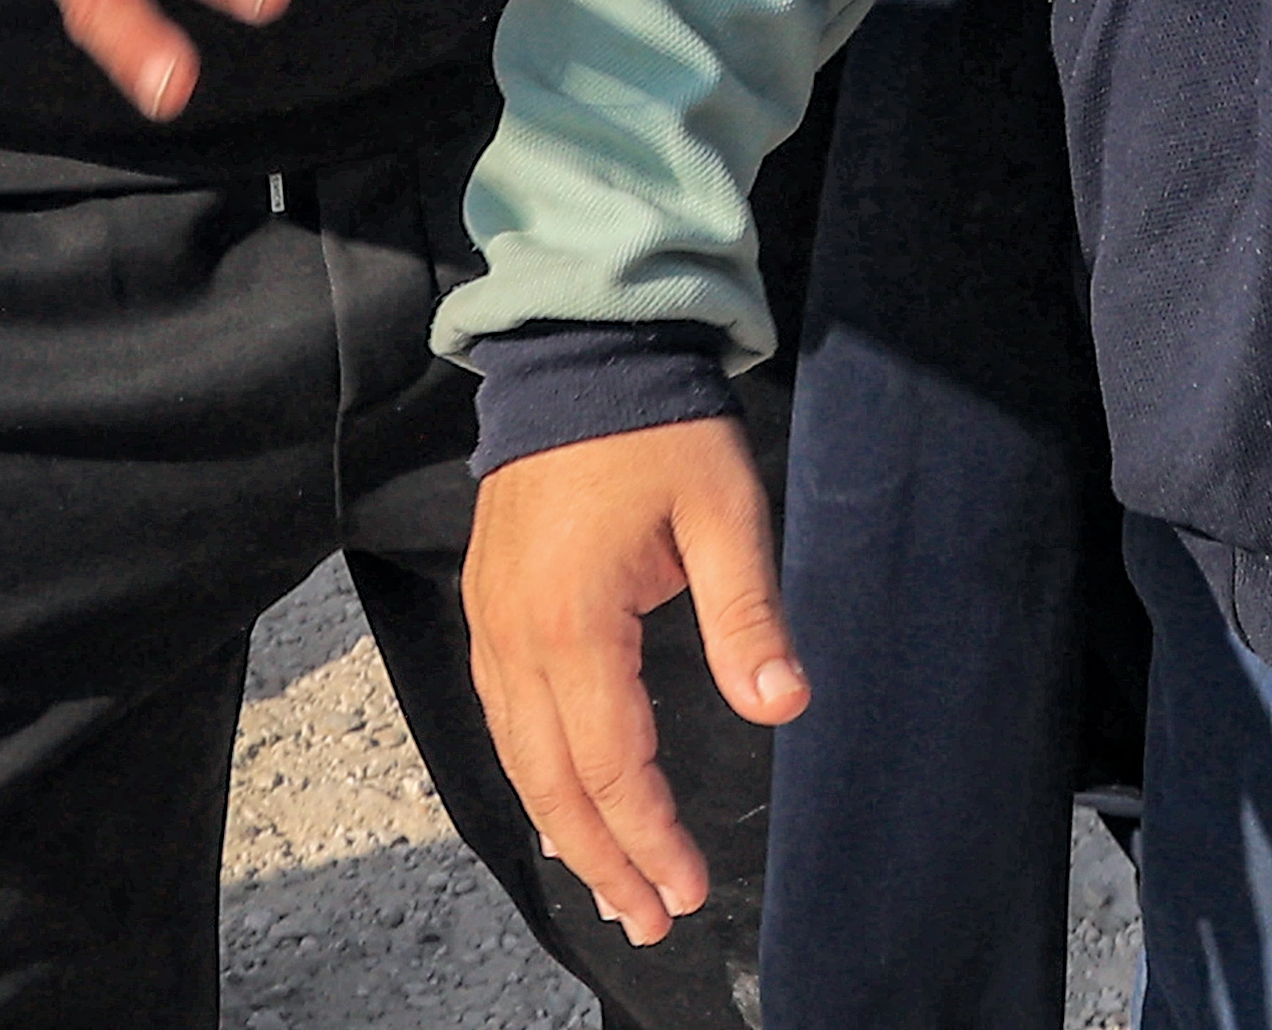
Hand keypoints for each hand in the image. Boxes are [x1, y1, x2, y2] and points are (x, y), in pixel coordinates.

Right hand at [466, 416, 801, 942]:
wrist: (578, 351)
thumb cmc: (656, 427)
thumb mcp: (724, 511)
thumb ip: (748, 614)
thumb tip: (783, 703)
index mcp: (574, 624)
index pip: (614, 765)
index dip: (652, 837)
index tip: (690, 890)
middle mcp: (516, 638)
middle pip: (555, 783)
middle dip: (604, 861)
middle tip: (651, 920)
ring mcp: (493, 623)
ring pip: (519, 759)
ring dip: (564, 830)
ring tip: (609, 888)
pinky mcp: (489, 605)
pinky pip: (502, 717)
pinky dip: (533, 774)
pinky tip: (561, 801)